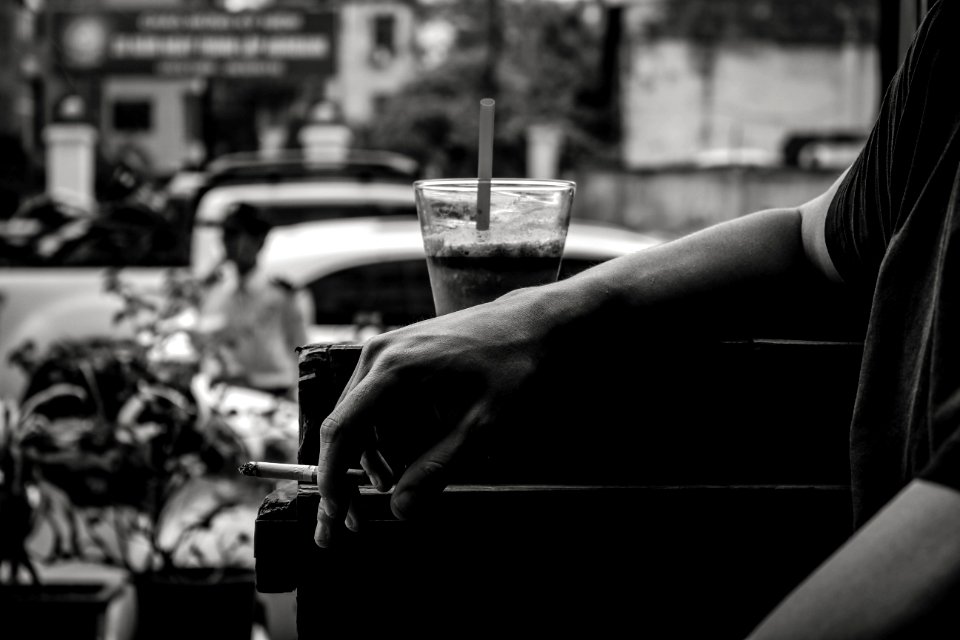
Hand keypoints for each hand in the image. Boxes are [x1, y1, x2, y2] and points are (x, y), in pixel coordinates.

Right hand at [313, 288, 552, 546]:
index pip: (342, 428)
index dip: (332, 475)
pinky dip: (384, 432)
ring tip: (395, 484)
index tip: (333, 511)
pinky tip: (406, 454)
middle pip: (345, 425)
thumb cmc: (511, 367)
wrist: (530, 324)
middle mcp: (379, 354)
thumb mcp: (482, 424)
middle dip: (349, 473)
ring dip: (371, 455)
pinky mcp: (397, 354)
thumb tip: (401, 509)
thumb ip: (439, 467)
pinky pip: (375, 400)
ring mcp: (386, 350)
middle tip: (358, 517)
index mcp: (394, 368)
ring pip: (360, 415)